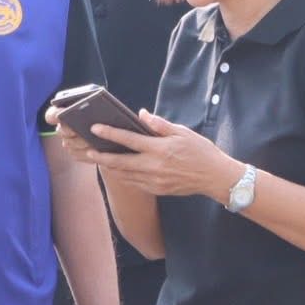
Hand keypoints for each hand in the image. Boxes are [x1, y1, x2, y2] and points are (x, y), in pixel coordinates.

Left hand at [77, 112, 237, 199]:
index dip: (110, 133)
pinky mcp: (157, 190)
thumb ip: (159, 124)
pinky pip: (134, 183)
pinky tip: (118, 170)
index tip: (95, 128)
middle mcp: (154, 166)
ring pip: (124, 175)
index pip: (129, 139)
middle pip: (120, 162)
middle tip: (89, 151)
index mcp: (160, 149)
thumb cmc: (200, 151)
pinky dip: (124, 176)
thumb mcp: (182, 132)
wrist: (215, 177)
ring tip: (99, 159)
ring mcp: (154, 181)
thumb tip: (141, 114)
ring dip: (110, 167)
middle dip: (102, 156)